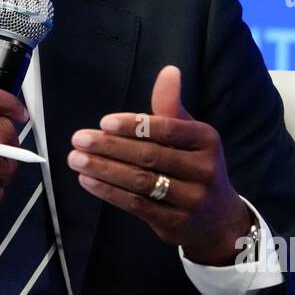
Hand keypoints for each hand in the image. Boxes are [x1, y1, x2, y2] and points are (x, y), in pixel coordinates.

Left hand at [67, 65, 251, 266]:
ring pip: (141, 182)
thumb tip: (168, 71)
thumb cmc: (195, 166)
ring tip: (76, 159)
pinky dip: (109, 192)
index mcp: (206, 140)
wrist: (218, 219)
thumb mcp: (191, 135)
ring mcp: (191, 199)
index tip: (104, 122)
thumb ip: (171, 106)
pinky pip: (137, 205)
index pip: (168, 130)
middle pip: (150, 156)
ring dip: (104, 169)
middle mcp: (204, 169)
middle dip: (110, 146)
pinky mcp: (175, 223)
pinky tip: (88, 181)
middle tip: (79, 139)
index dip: (134, 125)